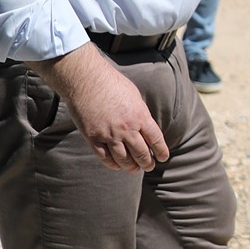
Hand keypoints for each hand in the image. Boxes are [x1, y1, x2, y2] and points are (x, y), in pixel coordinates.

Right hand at [34, 43, 169, 170]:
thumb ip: (140, 114)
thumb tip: (146, 129)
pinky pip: (105, 158)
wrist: (85, 79)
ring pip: (124, 160)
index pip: (156, 140)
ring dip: (131, 167)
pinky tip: (117, 165)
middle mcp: (127, 129)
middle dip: (147, 163)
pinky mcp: (93, 138)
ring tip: (135, 169)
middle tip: (149, 166)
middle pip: (142, 154)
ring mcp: (109, 135)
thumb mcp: (134, 96)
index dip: (161, 152)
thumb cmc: (111, 83)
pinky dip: (113, 164)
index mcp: (140, 116)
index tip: (163, 157)